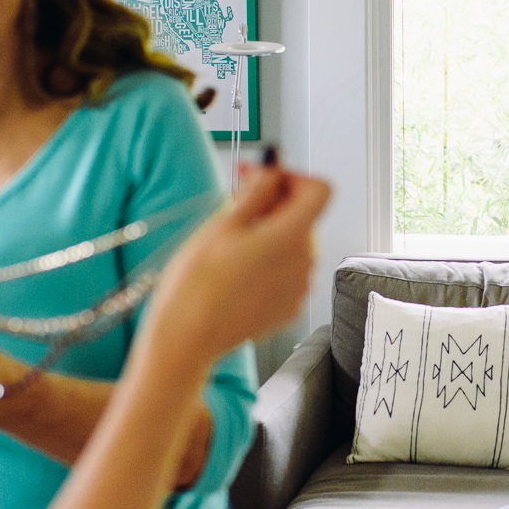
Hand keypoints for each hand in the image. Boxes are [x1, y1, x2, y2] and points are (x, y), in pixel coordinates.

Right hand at [145, 163, 328, 361]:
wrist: (188, 336)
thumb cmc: (197, 282)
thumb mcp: (223, 223)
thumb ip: (257, 191)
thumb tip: (273, 172)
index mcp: (291, 236)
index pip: (320, 190)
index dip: (294, 177)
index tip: (266, 179)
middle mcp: (305, 262)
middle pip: (304, 217)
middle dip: (275, 205)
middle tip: (235, 205)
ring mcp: (299, 288)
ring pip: (294, 244)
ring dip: (270, 234)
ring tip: (231, 244)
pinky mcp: (288, 307)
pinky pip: (286, 272)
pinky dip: (268, 262)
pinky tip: (238, 271)